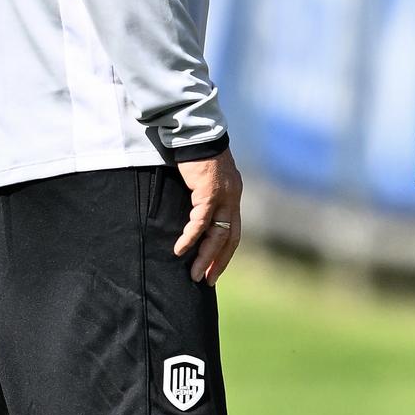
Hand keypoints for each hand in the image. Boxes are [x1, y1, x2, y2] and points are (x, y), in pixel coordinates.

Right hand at [174, 147, 242, 284]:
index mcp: (233, 196)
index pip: (234, 231)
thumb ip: (203, 198)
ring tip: (193, 274)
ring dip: (205, 256)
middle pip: (230, 238)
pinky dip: (190, 237)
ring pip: (217, 234)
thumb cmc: (195, 156)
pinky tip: (180, 250)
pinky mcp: (209, 191)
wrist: (196, 133)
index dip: (225, 253)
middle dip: (219, 262)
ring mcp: (224, 195)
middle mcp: (233, 198)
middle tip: (207, 281)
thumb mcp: (204, 181)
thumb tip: (192, 219)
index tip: (215, 271)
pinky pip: (200, 221)